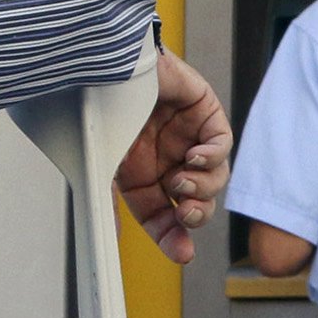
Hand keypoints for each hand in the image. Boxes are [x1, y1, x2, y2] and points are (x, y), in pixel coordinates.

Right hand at [119, 49, 233, 263]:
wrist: (103, 63)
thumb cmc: (95, 106)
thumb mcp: (99, 164)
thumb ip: (108, 201)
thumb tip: (110, 242)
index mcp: (138, 174)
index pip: (161, 216)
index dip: (172, 237)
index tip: (181, 254)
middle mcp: (164, 158)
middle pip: (193, 202)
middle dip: (193, 216)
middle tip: (185, 215)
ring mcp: (186, 136)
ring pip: (213, 179)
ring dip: (202, 188)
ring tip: (182, 181)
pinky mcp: (203, 112)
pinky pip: (221, 144)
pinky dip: (213, 157)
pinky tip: (196, 158)